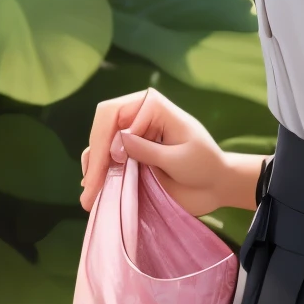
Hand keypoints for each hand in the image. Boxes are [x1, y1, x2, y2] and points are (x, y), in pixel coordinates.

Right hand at [79, 88, 253, 218]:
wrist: (214, 185)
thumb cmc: (204, 165)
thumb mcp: (178, 158)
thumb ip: (147, 150)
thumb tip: (116, 142)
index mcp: (153, 106)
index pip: (115, 113)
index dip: (109, 138)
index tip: (117, 162)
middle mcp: (137, 115)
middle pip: (102, 127)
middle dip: (95, 156)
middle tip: (90, 188)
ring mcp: (131, 135)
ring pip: (99, 144)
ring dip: (92, 168)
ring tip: (90, 197)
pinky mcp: (129, 154)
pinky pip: (104, 159)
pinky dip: (97, 172)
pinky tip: (94, 189)